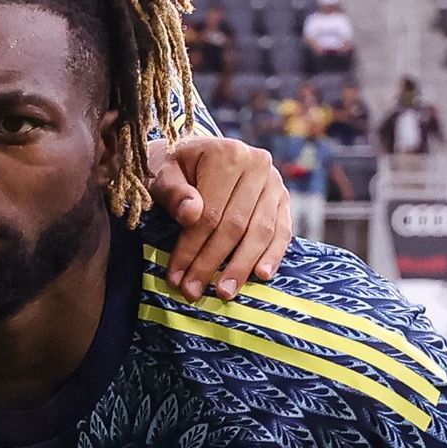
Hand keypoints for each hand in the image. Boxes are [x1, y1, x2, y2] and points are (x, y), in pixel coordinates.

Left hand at [151, 131, 296, 295]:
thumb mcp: (162, 174)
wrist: (195, 155)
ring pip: (261, 231)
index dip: (192, 248)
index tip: (176, 276)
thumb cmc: (174, 169)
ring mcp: (275, 182)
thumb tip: (191, 215)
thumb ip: (172, 192)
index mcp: (227, 155)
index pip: (210, 212)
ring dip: (242, 266)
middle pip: (236, 225)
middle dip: (212, 263)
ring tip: (224, 293)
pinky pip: (283, 230)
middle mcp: (257, 164)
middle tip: (194, 291)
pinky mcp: (284, 198)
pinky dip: (273, 254)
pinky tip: (261, 275)